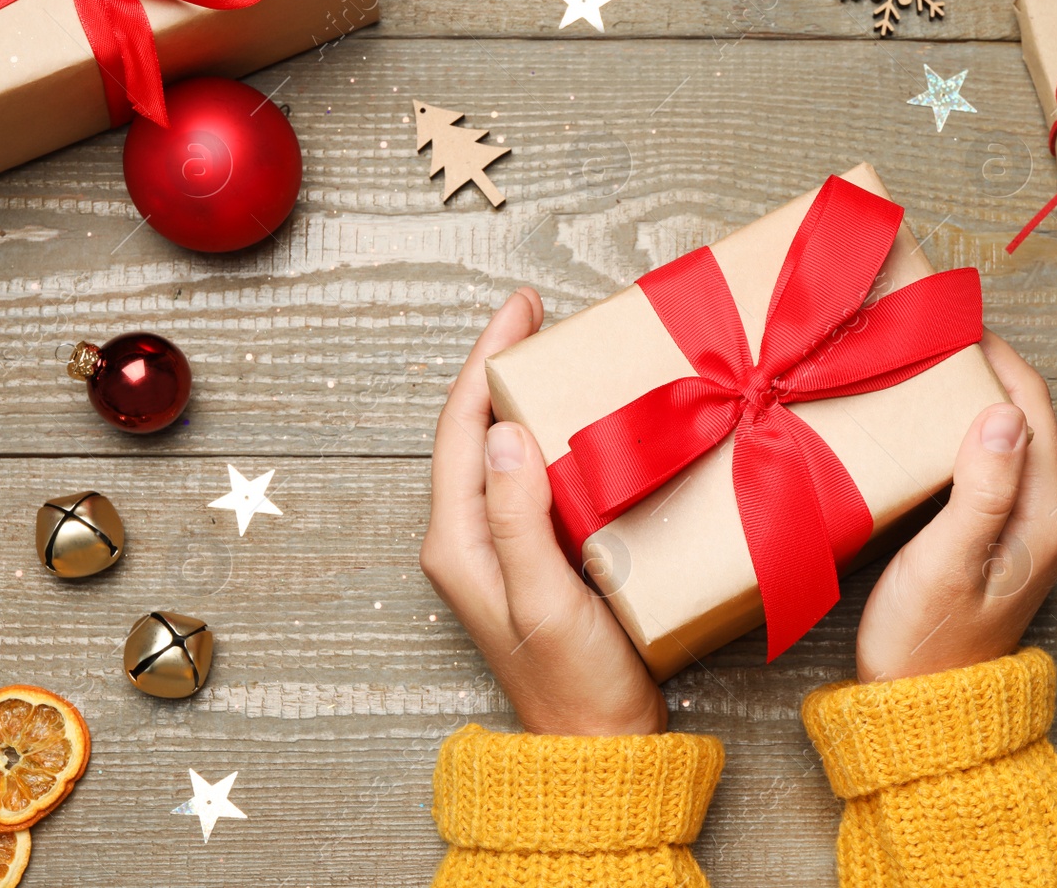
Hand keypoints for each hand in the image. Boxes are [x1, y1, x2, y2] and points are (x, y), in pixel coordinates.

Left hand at [421, 288, 667, 734]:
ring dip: (528, 397)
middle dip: (503, 367)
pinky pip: (536, 477)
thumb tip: (504, 431)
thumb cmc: (573, 683)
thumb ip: (518, 520)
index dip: (486, 361)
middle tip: (542, 316)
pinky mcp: (536, 555)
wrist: (599, 746)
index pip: (462, 428)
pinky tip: (588, 423)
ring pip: (506, 450)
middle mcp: (469, 537)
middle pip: (477, 430)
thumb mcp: (544, 600)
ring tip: (564, 354)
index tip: (520, 310)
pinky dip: (556, 437)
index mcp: (457, 541)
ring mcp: (501, 547)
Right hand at [855, 332, 1056, 681]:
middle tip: (929, 339)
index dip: (996, 358)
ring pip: (1006, 440)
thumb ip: (983, 487)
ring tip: (923, 371)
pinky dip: (962, 434)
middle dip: (982, 372)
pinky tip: (923, 427)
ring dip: (970, 401)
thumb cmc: (928, 641)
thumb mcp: (950, 560)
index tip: (951, 324)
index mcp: (1048, 513)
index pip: (1032, 408)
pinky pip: (991, 466)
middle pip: (1023, 418)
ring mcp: (1029, 528)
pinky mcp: (1002, 538)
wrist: (923, 708)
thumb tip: (1004, 412)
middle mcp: (1051, 515)